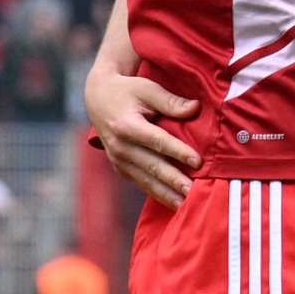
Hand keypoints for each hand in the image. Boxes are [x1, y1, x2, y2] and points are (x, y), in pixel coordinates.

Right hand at [82, 59, 204, 207]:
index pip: (156, 141)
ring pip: (146, 180)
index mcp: (126, 125)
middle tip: (193, 192)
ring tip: (185, 205)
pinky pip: (140, 183)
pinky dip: (156, 194)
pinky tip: (172, 202)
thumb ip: (171, 101)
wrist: (98, 98)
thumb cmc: (128, 91)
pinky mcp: (119, 167)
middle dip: (173, 180)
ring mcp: (118, 159)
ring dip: (166, 193)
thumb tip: (195, 108)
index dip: (177, 151)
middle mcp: (120, 146)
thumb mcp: (147, 89)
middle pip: (152, 165)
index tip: (197, 161)